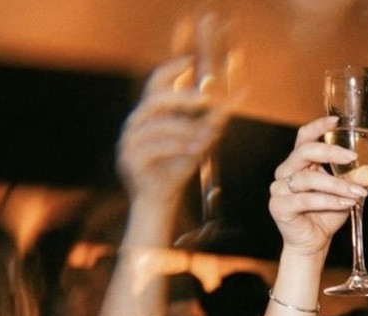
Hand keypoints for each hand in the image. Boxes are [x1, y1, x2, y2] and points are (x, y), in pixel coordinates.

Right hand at [117, 57, 229, 205]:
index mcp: (150, 115)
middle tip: (206, 99)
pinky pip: (154, 147)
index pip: (156, 84)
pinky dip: (177, 147)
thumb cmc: (176, 168)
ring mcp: (130, 140)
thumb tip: (238, 94)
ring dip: (185, 129)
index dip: (171, 70)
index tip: (191, 62)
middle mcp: (136, 123)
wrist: (160, 202)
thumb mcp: (198, 141)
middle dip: (182, 97)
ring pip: (157, 125)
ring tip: (209, 137)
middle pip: (156, 100)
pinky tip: (196, 150)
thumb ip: (213, 118)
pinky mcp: (130, 159)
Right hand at [269, 117, 367, 257]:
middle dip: (331, 153)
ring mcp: (279, 188)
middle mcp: (286, 171)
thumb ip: (365, 171)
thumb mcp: (349, 189)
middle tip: (353, 158)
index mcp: (299, 162)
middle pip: (305, 151)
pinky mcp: (279, 206)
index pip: (304, 137)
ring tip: (358, 193)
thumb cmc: (327, 214)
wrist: (314, 243)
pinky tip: (346, 203)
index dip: (318, 126)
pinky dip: (329, 201)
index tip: (337, 121)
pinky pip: (306, 199)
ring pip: (310, 178)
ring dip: (337, 185)